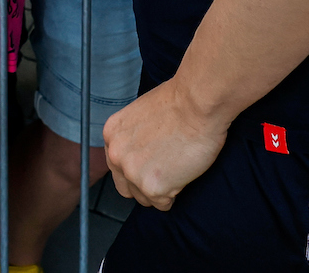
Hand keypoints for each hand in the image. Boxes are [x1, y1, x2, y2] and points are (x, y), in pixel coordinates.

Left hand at [103, 78, 231, 209]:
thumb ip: (133, 138)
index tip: (151, 164)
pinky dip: (175, 195)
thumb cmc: (178, 103)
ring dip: (161, 190)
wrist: (196, 104)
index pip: (118, 166)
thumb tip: (141, 153)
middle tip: (166, 171)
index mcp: (111, 135)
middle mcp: (115, 156)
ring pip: (145, 199)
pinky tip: (183, 174)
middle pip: (126, 188)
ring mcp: (132, 173)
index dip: (137, 167)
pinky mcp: (152, 187)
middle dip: (145, 183)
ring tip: (177, 169)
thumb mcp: (140, 116)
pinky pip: (163, 204)